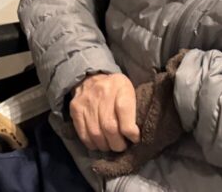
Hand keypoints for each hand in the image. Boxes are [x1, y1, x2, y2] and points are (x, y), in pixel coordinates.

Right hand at [91, 52, 187, 179]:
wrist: (89, 75)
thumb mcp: (130, 90)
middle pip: (110, 127)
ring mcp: (86, 102)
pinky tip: (98, 143)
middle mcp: (102, 94)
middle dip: (118, 144)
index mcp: (120, 87)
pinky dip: (92, 143)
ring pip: (96, 134)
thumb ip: (135, 107)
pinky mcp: (75, 109)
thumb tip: (146, 132)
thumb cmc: (116, 87)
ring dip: (106, 146)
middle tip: (122, 146)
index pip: (125, 112)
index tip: (135, 138)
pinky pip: (83, 134)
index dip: (131, 131)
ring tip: (111, 146)